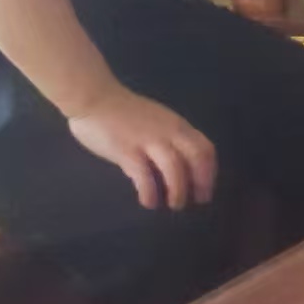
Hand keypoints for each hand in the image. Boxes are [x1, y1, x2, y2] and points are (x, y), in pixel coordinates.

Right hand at [66, 90, 216, 210]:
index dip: (209, 171)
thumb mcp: (155, 121)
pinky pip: (144, 176)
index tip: (206, 188)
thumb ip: (165, 140)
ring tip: (174, 204)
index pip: (204, 148)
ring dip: (177, 191)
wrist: (94, 98)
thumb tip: (170, 165)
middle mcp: (168, 132)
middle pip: (196, 158)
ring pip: (174, 169)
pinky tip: (149, 202)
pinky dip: (150, 192)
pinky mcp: (127, 151)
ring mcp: (148, 141)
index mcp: (176, 125)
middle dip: (201, 182)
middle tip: (198, 200)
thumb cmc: (122, 110)